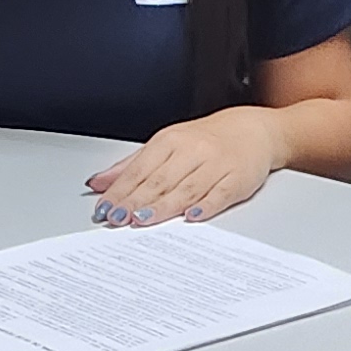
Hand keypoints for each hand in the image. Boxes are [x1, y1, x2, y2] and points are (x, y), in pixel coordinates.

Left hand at [88, 111, 283, 226]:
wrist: (253, 130)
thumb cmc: (206, 140)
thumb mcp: (165, 145)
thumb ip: (131, 166)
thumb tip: (97, 183)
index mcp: (170, 142)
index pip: (139, 170)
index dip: (120, 191)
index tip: (105, 209)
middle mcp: (192, 151)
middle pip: (159, 181)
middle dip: (136, 201)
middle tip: (118, 219)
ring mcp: (215, 165)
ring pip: (186, 188)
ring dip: (163, 206)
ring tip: (144, 220)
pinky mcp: (237, 179)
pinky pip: (219, 194)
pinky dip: (205, 206)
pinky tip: (191, 217)